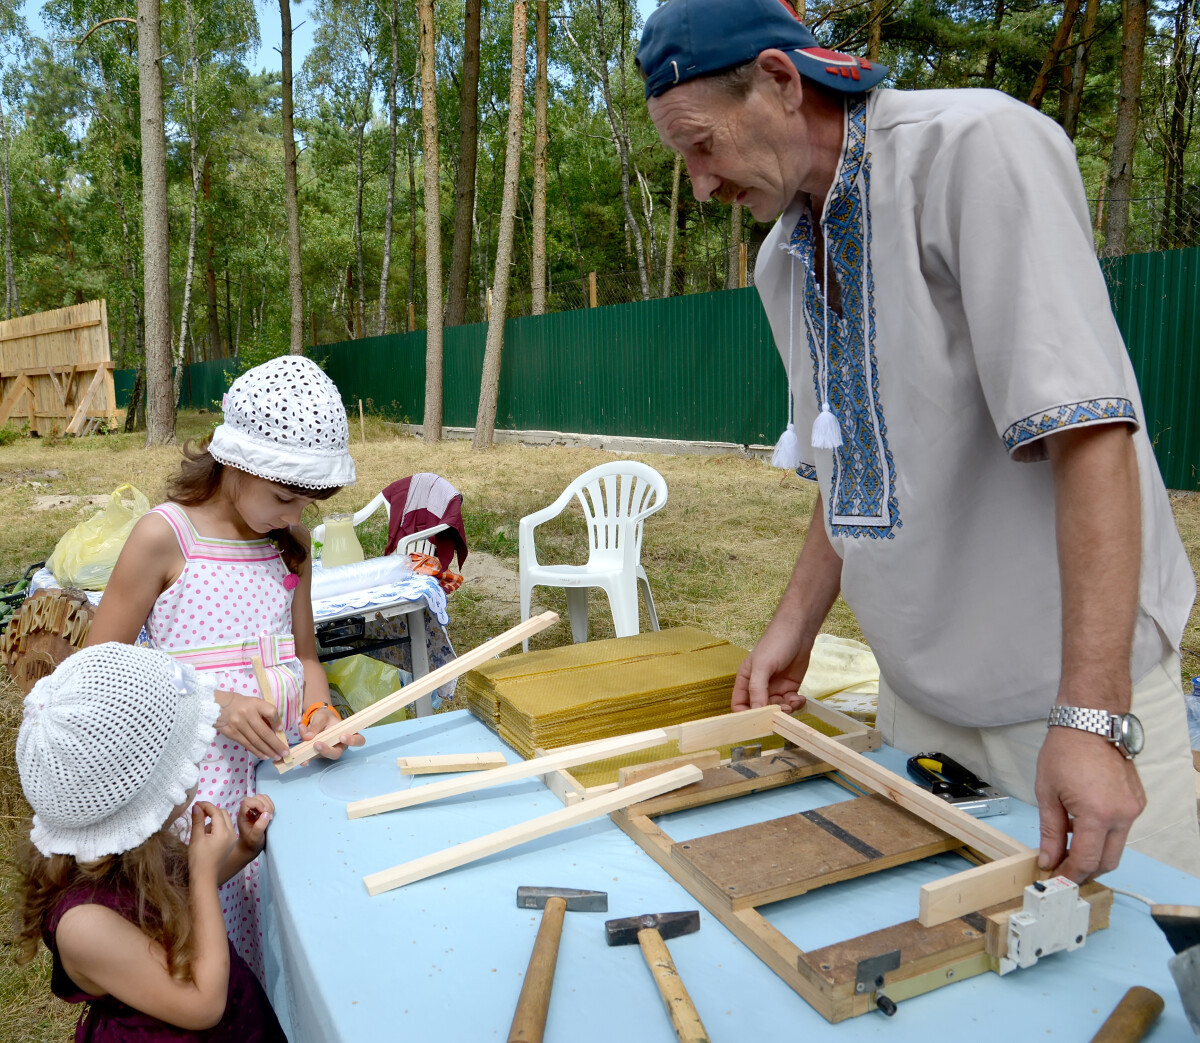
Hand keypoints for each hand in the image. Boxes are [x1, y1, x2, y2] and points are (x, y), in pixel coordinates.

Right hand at [188, 802, 236, 881]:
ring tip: (201, 827)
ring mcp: (232, 838)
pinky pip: (225, 828)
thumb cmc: (198, 859)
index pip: (216, 811)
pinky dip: (217, 826)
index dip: (206, 805)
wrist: (204, 877)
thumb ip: (198, 820)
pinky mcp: (230, 843)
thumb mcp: (196, 838)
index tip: (195, 804)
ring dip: (214, 818)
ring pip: (225, 820)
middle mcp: (231, 833)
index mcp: (223, 831)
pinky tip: (207, 833)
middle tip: (197, 812)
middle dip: (211, 811)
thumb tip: (196, 806)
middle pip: (223, 814)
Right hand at [214, 689, 288, 761]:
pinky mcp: (232, 734)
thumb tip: (277, 730)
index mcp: (255, 703)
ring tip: (276, 757)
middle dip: (276, 744)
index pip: (270, 712)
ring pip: (256, 741)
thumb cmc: (241, 704)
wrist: (217, 705)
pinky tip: (264, 756)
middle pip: (264, 732)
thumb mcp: (254, 703)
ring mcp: (238, 725)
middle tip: (285, 753)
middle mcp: (247, 714)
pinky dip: (257, 751)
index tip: (281, 730)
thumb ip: (264, 714)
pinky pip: (247, 744)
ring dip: (268, 751)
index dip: (277, 722)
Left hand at [236, 794, 273, 854]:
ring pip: (262, 798)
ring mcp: (254, 809)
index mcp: (243, 815)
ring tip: (270, 816)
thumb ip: (259, 826)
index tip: (265, 813)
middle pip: (256, 797)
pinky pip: (266, 801)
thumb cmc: (251, 843)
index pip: (247, 801)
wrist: (250, 847)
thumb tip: (266, 814)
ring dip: (269, 805)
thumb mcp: (255, 838)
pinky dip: (271, 806)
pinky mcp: (260, 810)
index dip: (257, 804)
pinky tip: (270, 815)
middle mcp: (247, 810)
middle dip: (265, 805)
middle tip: (269, 817)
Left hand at [298, 707, 364, 763]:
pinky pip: (312, 757)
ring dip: (312, 752)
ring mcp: (328, 751)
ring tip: (303, 744)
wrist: (316, 721)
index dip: (353, 741)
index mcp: (348, 734)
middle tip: (317, 744)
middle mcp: (340, 745)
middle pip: (337, 753)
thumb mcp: (321, 717)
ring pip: (323, 756)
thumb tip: (308, 737)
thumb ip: (315, 726)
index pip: (358, 740)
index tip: (342, 737)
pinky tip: (301, 760)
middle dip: (327, 750)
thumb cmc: (325, 717)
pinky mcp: (318, 754)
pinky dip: (305, 757)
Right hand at [731, 622, 811, 712]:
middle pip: (760, 710)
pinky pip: (790, 704)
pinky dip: (796, 704)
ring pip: (777, 709)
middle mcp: (759, 687)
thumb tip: (756, 712)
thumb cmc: (775, 644)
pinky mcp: (790, 688)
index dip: (746, 716)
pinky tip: (800, 698)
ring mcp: (775, 689)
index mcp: (746, 681)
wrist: (799, 632)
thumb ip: (757, 690)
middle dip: (771, 714)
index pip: (739, 705)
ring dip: (785, 710)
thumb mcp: (762, 666)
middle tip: (781, 711)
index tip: (757, 722)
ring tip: (792, 702)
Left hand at [1035, 725, 1145, 881]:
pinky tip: (1082, 824)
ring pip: (1116, 846)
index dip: (1070, 874)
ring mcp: (1133, 809)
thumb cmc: (1066, 751)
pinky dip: (1103, 833)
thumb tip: (1049, 859)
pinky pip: (1122, 828)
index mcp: (1097, 814)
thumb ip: (1050, 831)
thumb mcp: (1047, 793)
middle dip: (1085, 870)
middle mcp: (1122, 815)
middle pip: (1108, 861)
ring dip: (1095, 852)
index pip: (1086, 860)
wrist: (1090, 723)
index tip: (1056, 879)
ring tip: (1068, 845)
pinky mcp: (1137, 801)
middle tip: (1063, 869)